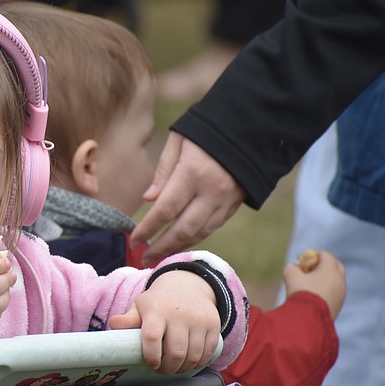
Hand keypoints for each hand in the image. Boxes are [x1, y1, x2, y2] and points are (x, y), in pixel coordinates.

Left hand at [109, 271, 220, 373]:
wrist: (187, 287)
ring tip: (174, 368)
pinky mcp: (213, 325)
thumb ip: (128, 319)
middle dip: (168, 368)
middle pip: (176, 352)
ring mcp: (199, 320)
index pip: (152, 337)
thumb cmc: (158, 303)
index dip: (151, 356)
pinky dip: (198, 363)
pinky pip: (208, 353)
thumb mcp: (140, 306)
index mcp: (157, 310)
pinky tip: (189, 361)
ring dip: (183, 368)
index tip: (151, 364)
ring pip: (193, 356)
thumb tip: (113, 324)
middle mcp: (179, 314)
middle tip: (162, 369)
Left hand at [131, 132, 244, 265]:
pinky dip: (195, 239)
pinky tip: (181, 244)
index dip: (147, 229)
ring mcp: (226, 200)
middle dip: (161, 248)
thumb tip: (148, 200)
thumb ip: (163, 171)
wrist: (250, 126)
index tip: (133, 241)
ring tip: (159, 257)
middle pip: (183, 229)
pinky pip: (213, 227)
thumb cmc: (207, 129)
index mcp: (193, 173)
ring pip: (200, 233)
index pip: (165, 210)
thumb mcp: (179, 140)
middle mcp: (211, 191)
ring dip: (178, 248)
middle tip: (144, 259)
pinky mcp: (235, 204)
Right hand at [283, 250, 345, 319]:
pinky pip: (333, 291)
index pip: (325, 255)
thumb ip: (290, 267)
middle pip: (334, 266)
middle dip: (321, 265)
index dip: (312, 255)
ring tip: (308, 284)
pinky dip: (325, 290)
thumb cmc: (301, 293)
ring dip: (323, 279)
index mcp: (331, 270)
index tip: (302, 262)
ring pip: (334, 280)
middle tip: (308, 270)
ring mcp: (341, 293)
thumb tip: (292, 268)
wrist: (310, 318)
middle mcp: (340, 280)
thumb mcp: (290, 276)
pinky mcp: (339, 304)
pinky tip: (313, 296)